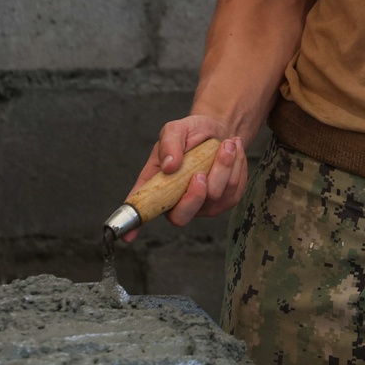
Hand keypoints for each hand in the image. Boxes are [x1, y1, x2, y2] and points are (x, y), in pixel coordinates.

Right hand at [121, 115, 248, 241]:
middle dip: (195, 194)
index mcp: (159, 186)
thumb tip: (169, 165)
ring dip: (223, 166)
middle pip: (182, 215)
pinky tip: (233, 151)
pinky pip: (234, 190)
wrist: (219, 130)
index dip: (134, 225)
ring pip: (215, 197)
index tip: (128, 236)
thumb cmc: (191, 132)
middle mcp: (178, 200)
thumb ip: (169, 143)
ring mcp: (203, 205)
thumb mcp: (176, 129)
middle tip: (200, 171)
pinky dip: (236, 166)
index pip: (144, 208)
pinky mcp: (225, 201)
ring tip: (226, 144)